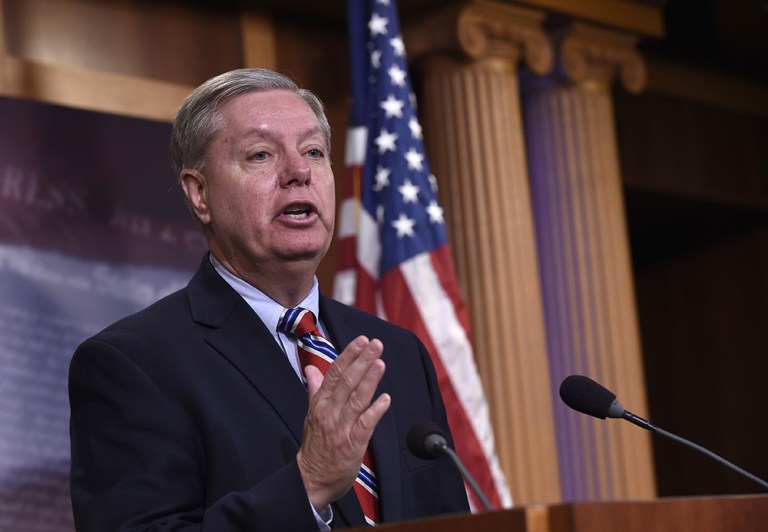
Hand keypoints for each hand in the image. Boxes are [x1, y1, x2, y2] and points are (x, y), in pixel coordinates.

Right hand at [296, 335, 390, 510]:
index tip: (361, 341)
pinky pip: (365, 425)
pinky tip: (385, 399)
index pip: (334, 374)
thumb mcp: (311, 415)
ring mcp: (341, 428)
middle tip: (375, 344)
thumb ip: (315, 390)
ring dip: (369, 380)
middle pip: (347, 382)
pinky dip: (374, 411)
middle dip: (362, 361)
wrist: (311, 479)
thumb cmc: (314, 446)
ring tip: (380, 363)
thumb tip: (311, 369)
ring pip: (356, 399)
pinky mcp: (352, 445)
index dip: (349, 356)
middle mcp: (330, 413)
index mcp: (320, 404)